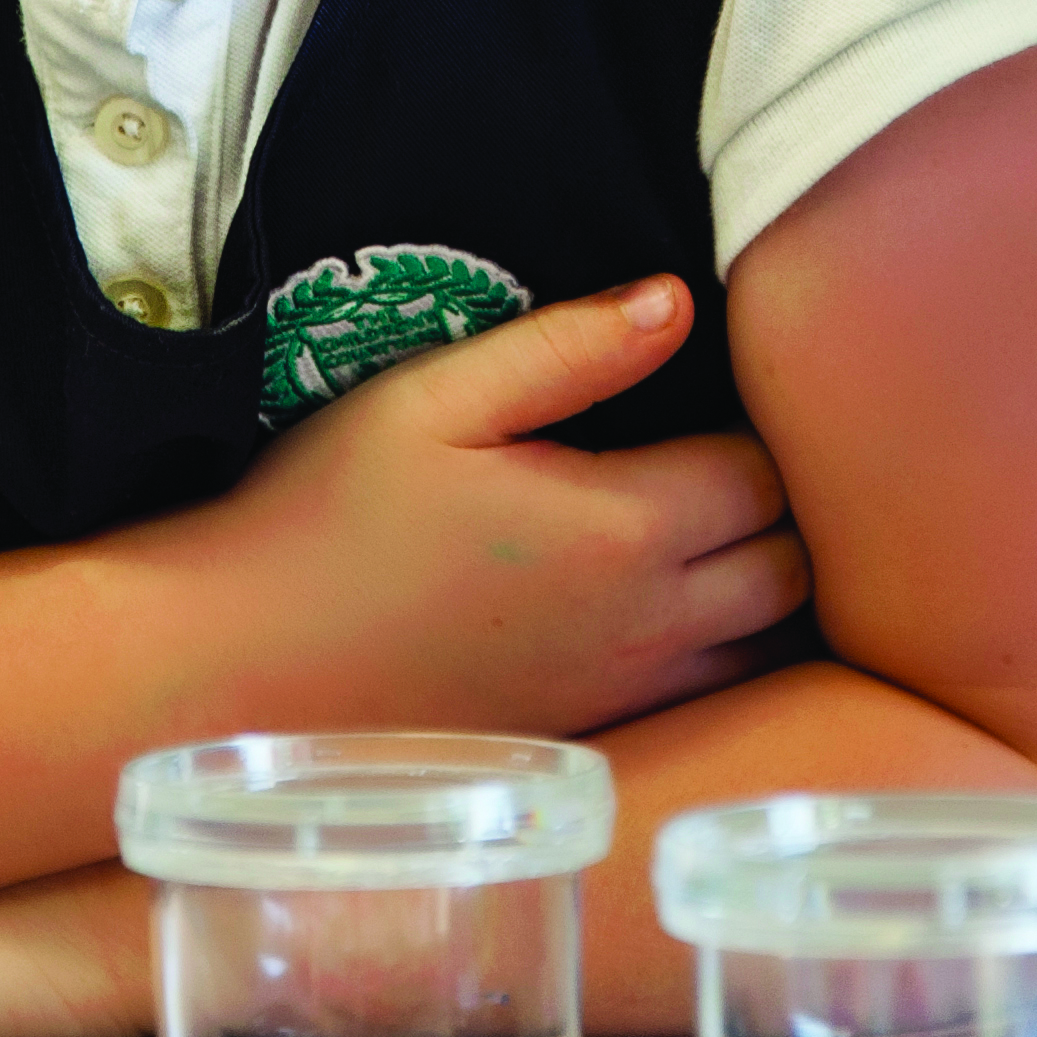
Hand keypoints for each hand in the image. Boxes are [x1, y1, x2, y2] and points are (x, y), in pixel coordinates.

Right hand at [156, 273, 809, 736]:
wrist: (243, 665)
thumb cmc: (327, 517)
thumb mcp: (436, 397)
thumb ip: (571, 348)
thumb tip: (676, 302)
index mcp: (622, 531)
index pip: (764, 472)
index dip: (761, 422)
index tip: (715, 386)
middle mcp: (647, 626)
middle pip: (794, 566)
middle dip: (786, 504)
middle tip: (722, 445)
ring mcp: (624, 693)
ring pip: (768, 644)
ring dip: (765, 582)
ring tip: (707, 520)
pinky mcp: (591, 734)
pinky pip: (709, 696)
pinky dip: (724, 647)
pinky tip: (661, 598)